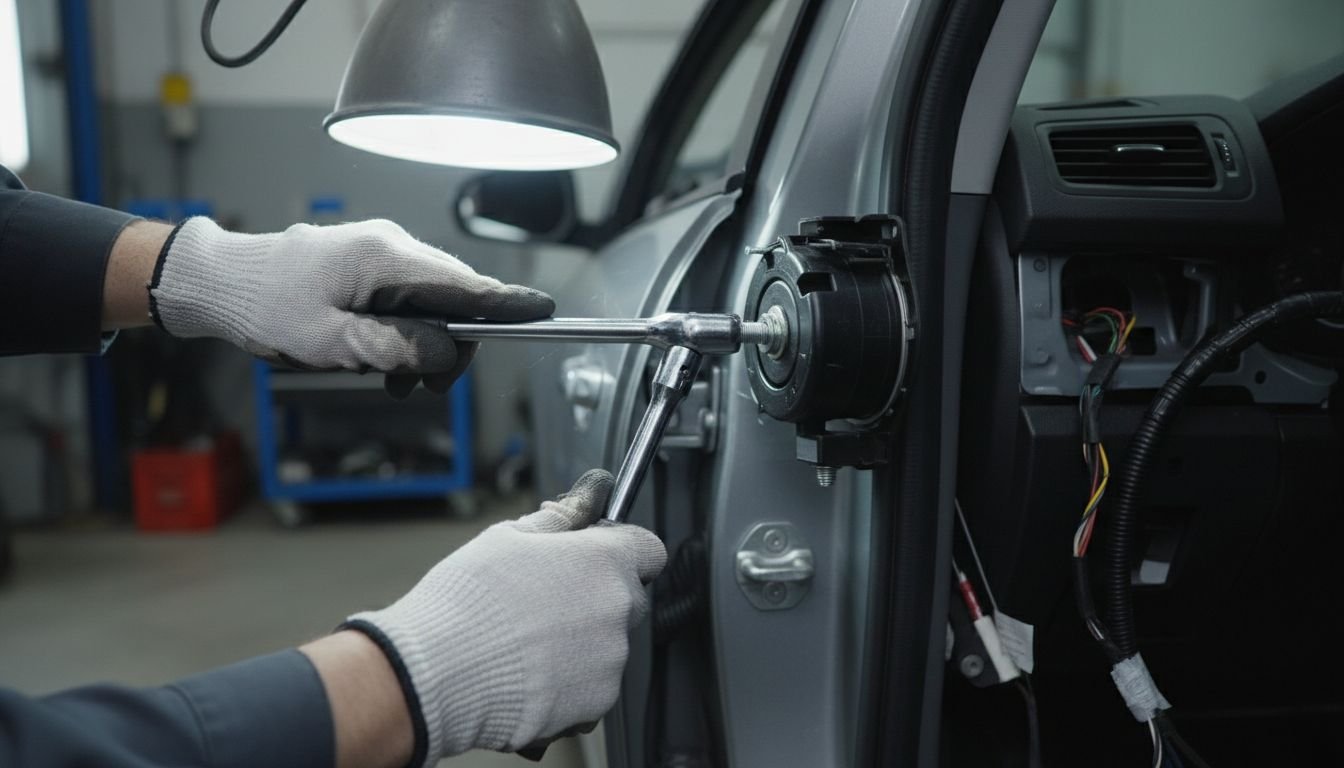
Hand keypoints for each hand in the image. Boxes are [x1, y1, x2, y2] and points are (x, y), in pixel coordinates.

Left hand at [147, 217, 553, 395]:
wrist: (219, 281)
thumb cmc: (264, 307)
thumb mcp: (331, 343)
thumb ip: (395, 349)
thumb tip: (446, 354)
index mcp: (384, 257)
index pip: (463, 285)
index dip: (506, 304)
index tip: (544, 311)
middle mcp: (389, 244)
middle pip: (453, 296)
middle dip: (451, 344)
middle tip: (426, 389)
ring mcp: (379, 250)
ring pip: (430, 300)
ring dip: (423, 343)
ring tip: (391, 381)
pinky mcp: (368, 261)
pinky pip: (406, 296)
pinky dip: (404, 330)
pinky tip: (379, 359)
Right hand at [341, 470, 665, 762]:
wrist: (438, 675)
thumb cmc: (466, 603)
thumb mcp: (506, 538)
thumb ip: (557, 520)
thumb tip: (582, 502)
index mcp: (603, 561)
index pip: (648, 548)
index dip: (623, 549)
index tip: (597, 554)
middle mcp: (618, 610)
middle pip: (628, 597)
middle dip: (596, 596)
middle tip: (547, 600)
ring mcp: (611, 660)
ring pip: (609, 644)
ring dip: (582, 641)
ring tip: (528, 643)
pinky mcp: (597, 703)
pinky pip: (594, 685)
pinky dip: (571, 681)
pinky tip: (530, 673)